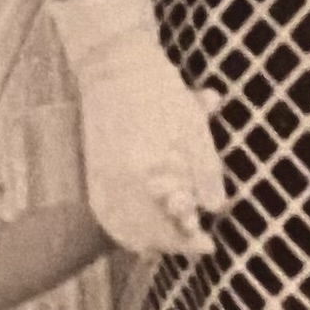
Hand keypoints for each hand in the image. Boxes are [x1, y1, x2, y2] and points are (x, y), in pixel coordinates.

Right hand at [51, 0, 223, 254]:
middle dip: (174, 242)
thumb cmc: (159, 91)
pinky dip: (127, 228)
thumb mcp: (194, 127)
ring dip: (151, 240)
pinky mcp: (94, 176)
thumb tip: (216, 210)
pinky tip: (144, 229)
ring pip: (126, 231)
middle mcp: (121, 182)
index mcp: (148, 170)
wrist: (113, 64)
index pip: (172, 224)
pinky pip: (109, 217)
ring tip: (173, 236)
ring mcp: (103, 180)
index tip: (208, 244)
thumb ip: (207, 172)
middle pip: (149, 234)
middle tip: (196, 241)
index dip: (193, 240)